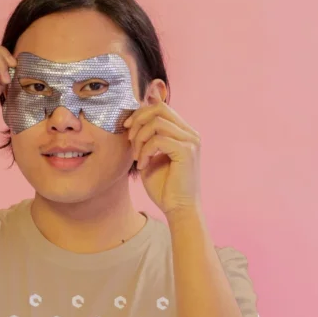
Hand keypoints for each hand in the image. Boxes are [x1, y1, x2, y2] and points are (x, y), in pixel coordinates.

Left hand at [125, 99, 201, 215]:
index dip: (140, 113)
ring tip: (137, 156)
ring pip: (157, 123)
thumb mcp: (150, 157)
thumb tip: (133, 122)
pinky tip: (143, 165)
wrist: (178, 209)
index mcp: (183, 132)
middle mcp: (190, 133)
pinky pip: (158, 140)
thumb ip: (146, 139)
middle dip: (138, 120)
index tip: (126, 128)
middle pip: (160, 108)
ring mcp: (190, 141)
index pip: (161, 107)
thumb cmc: (164, 187)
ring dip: (140, 138)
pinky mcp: (187, 151)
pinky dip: (145, 151)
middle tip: (129, 139)